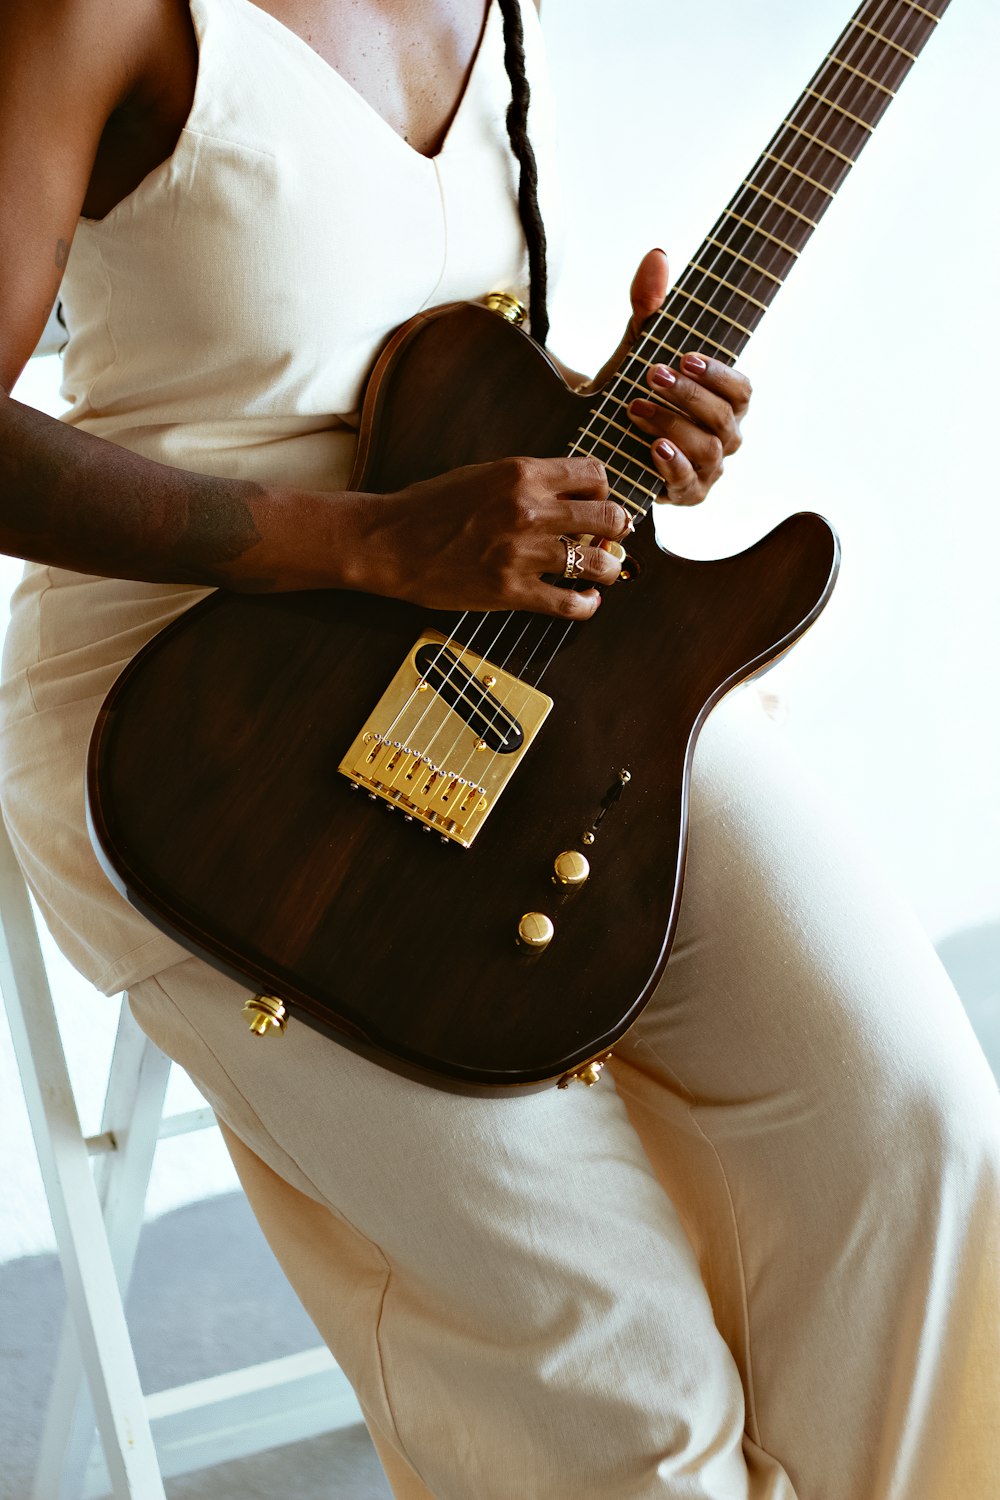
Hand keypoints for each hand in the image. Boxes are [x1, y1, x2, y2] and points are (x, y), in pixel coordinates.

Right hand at [356, 456, 630, 617]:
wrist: (389, 543)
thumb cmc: (429, 508)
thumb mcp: (482, 474)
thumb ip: (526, 481)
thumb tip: (567, 493)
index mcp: (522, 473)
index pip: (594, 473)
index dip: (604, 489)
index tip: (599, 502)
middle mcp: (529, 509)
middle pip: (608, 515)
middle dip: (618, 527)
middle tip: (613, 536)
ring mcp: (523, 552)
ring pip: (598, 562)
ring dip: (608, 568)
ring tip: (602, 571)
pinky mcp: (512, 591)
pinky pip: (570, 602)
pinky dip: (587, 604)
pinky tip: (585, 600)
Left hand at [590, 248, 752, 506]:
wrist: (596, 439)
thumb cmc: (630, 390)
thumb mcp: (636, 347)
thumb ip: (649, 307)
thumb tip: (656, 255)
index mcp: (725, 402)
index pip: (743, 389)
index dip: (718, 373)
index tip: (684, 355)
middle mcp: (724, 437)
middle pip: (726, 419)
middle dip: (689, 395)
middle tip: (651, 374)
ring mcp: (708, 470)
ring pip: (709, 451)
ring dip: (673, 426)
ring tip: (636, 408)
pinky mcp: (686, 495)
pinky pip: (690, 486)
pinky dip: (672, 466)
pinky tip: (651, 448)